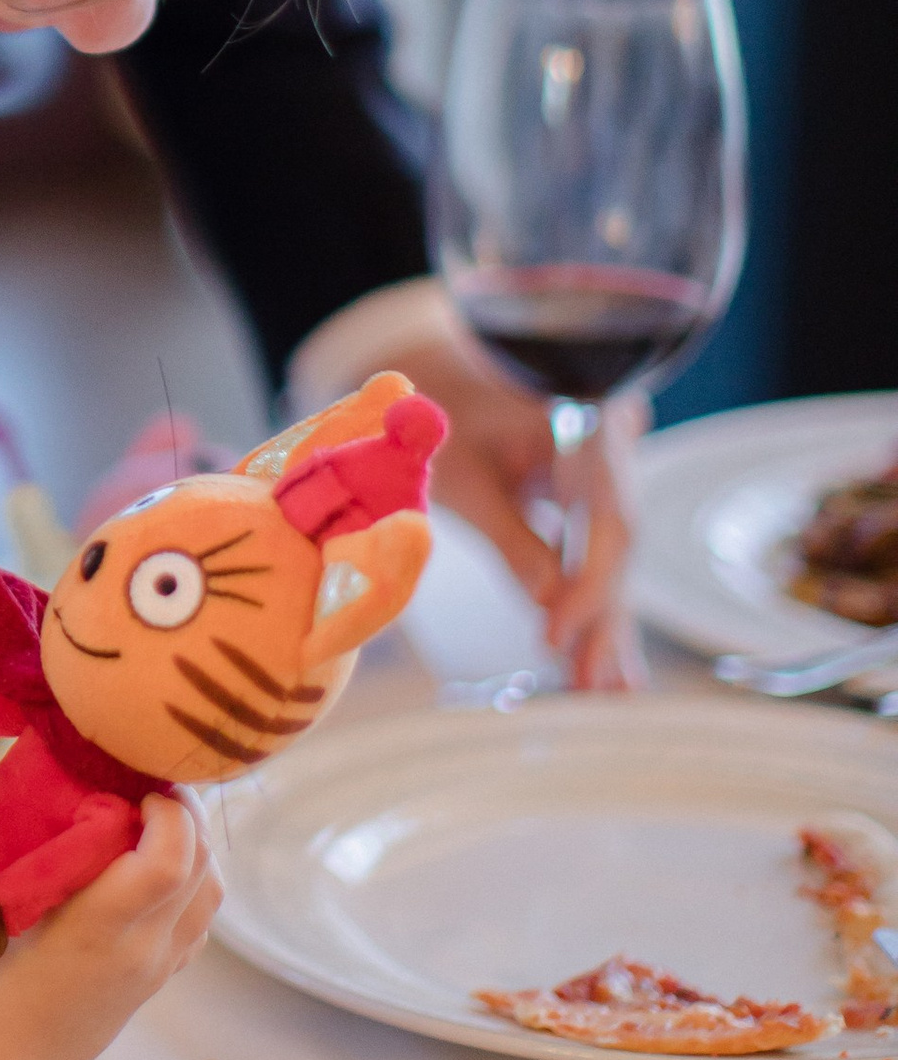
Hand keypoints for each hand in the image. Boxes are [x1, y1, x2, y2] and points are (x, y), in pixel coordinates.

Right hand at [0, 797, 221, 1059]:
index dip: (167, 812)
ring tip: (153, 818)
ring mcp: (158, 966)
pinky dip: (195, 880)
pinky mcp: (163, 977)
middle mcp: (140, 948)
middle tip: (144, 784)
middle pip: (201, 866)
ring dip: (195, 844)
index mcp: (94, 931)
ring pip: (212, 891)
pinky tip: (155, 866)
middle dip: (184, 812)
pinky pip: (203, 918)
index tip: (133, 786)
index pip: (167, 863)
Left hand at [291, 276, 646, 688]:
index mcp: (586, 418)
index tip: (556, 634)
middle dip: (603, 618)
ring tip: (604, 692)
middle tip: (598, 688)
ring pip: (610, 557)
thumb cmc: (443, 411)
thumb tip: (551, 609)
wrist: (442, 366)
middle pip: (616, 543)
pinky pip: (595, 556)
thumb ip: (512, 538)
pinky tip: (596, 667)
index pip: (606, 515)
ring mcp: (610, 470)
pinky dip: (588, 607)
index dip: (588, 582)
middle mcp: (613, 442)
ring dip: (602, 625)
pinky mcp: (591, 499)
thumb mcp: (463, 474)